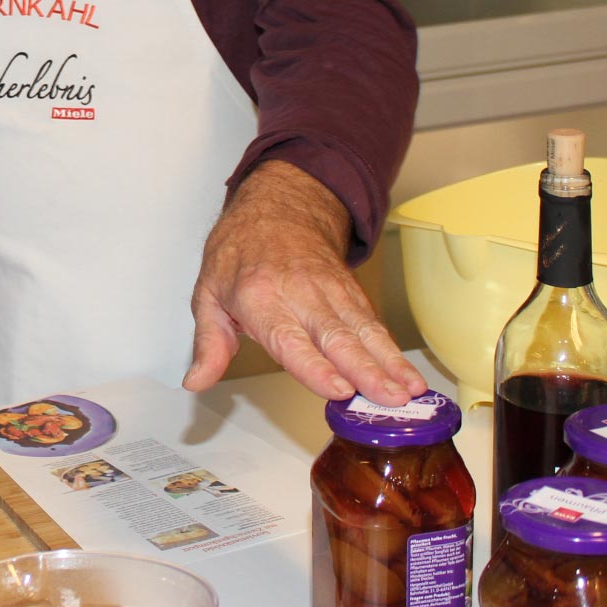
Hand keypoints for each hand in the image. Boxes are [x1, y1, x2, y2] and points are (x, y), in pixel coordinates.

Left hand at [183, 161, 426, 404]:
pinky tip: (408, 373)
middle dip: (366, 370)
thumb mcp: (208, 294)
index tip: (337, 390)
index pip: (289, 339)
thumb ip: (209, 344)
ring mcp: (330, 290)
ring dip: (388, 362)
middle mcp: (299, 293)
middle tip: (389, 399)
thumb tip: (196, 380)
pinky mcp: (350, 291)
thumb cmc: (240, 253)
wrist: (276, 207)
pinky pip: (372, 322)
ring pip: (363, 329)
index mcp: (259, 297)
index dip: (314, 367)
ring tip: (410, 391)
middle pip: (336, 336)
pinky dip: (392, 348)